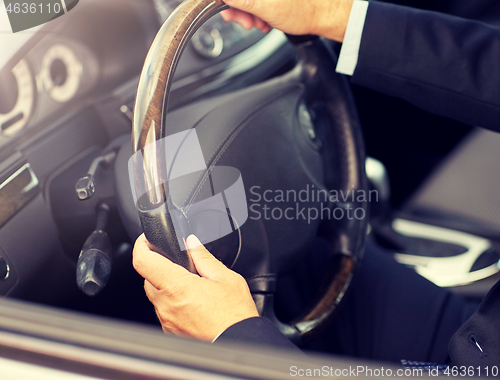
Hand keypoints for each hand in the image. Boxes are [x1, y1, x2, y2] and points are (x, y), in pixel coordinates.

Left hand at [133, 234, 258, 341]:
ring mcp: (167, 321)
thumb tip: (191, 242)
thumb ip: (203, 256)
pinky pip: (164, 311)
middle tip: (180, 264)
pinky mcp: (171, 331)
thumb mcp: (225, 277)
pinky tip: (192, 302)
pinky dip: (172, 302)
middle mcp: (166, 305)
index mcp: (177, 287)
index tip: (146, 240)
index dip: (141, 245)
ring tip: (191, 285)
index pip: (143, 261)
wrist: (240, 341)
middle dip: (159, 266)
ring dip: (166, 286)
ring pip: (156, 295)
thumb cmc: (235, 315)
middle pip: (148, 278)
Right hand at [221, 0, 353, 41]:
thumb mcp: (265, 7)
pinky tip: (264, 21)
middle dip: (237, 9)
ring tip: (259, 24)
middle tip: (244, 22)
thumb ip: (242, 0)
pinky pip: (255, 2)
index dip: (225, 2)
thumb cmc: (301, 10)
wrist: (322, 15)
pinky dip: (256, 13)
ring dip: (247, 14)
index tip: (225, 11)